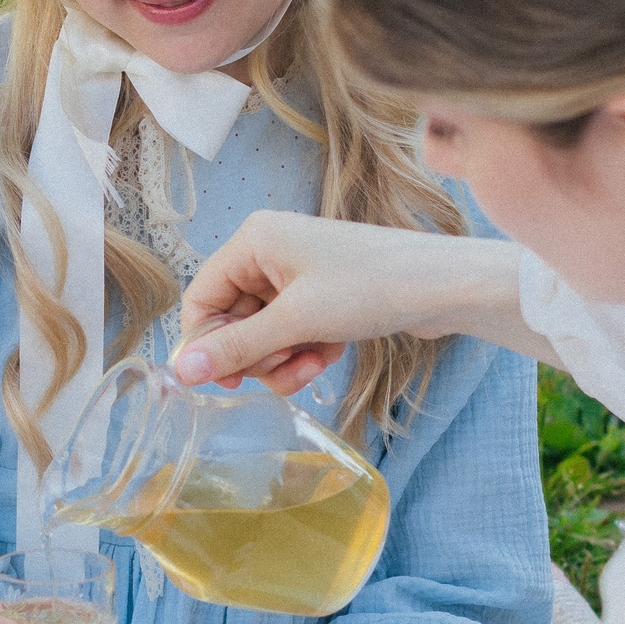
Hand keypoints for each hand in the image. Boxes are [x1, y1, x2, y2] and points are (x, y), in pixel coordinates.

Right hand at [173, 212, 545, 394]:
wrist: (445, 285)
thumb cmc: (371, 286)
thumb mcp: (296, 323)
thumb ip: (235, 348)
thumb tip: (179, 372)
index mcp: (253, 240)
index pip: (201, 298)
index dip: (206, 344)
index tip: (226, 383)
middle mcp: (269, 251)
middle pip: (232, 319)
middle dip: (257, 354)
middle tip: (285, 371)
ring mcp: (297, 273)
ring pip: (263, 332)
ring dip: (282, 359)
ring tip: (313, 365)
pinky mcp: (322, 294)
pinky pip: (291, 332)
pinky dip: (304, 350)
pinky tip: (329, 354)